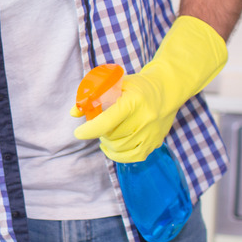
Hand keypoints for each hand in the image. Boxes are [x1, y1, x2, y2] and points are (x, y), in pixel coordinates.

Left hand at [73, 15, 226, 162]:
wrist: (167, 89)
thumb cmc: (137, 86)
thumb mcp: (116, 84)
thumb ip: (93, 97)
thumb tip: (74, 113)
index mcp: (133, 101)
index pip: (107, 121)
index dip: (89, 130)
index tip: (78, 133)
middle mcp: (145, 118)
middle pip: (112, 136)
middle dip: (100, 133)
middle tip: (99, 125)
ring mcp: (151, 132)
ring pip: (119, 148)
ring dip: (108, 143)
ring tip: (107, 134)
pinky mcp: (155, 142)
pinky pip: (132, 157)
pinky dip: (118, 155)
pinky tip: (112, 147)